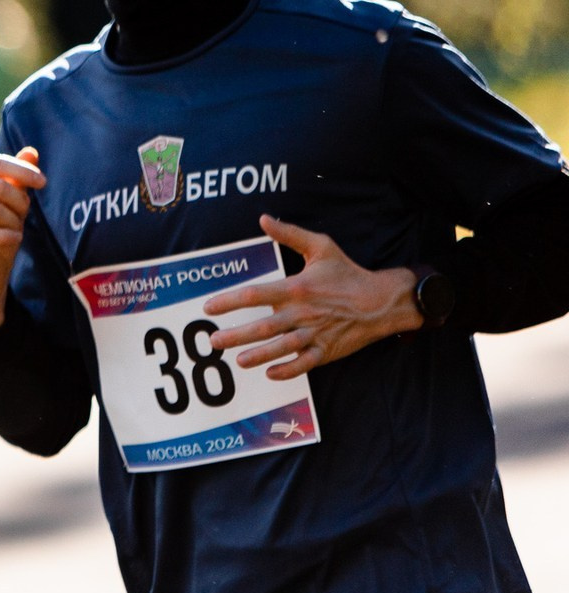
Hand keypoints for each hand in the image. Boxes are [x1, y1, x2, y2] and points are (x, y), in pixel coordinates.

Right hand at [0, 147, 45, 328]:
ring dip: (13, 220)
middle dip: (20, 201)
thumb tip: (31, 151)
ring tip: (16, 230)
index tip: (42, 182)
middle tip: (25, 216)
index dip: (21, 170)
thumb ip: (19, 179)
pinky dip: (6, 235)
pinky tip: (14, 239)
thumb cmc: (1, 236)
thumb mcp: (15, 206)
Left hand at [203, 215, 419, 379]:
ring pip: (282, 347)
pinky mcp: (328, 350)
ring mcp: (316, 333)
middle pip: (264, 327)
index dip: (229, 301)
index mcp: (297, 288)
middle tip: (213, 341)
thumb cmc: (348, 273)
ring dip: (259, 355)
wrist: (383, 300)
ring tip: (238, 360)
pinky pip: (305, 363)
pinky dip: (289, 369)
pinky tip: (270, 373)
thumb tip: (263, 219)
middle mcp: (303, 313)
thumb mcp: (321, 247)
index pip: (256, 294)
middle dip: (236, 335)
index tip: (208, 307)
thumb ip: (289, 234)